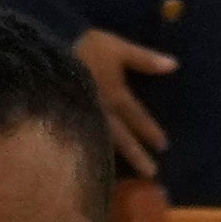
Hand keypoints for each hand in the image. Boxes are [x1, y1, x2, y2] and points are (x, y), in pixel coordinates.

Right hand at [73, 22, 175, 177]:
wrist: (45, 54)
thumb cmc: (84, 45)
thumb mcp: (116, 48)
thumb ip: (144, 59)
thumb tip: (175, 65)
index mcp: (116, 95)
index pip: (137, 117)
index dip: (150, 131)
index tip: (164, 146)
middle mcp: (101, 112)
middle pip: (121, 139)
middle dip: (136, 155)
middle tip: (150, 173)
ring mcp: (82, 117)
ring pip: (102, 142)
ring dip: (114, 159)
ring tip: (122, 176)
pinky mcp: (64, 120)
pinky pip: (82, 139)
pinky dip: (90, 151)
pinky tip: (92, 162)